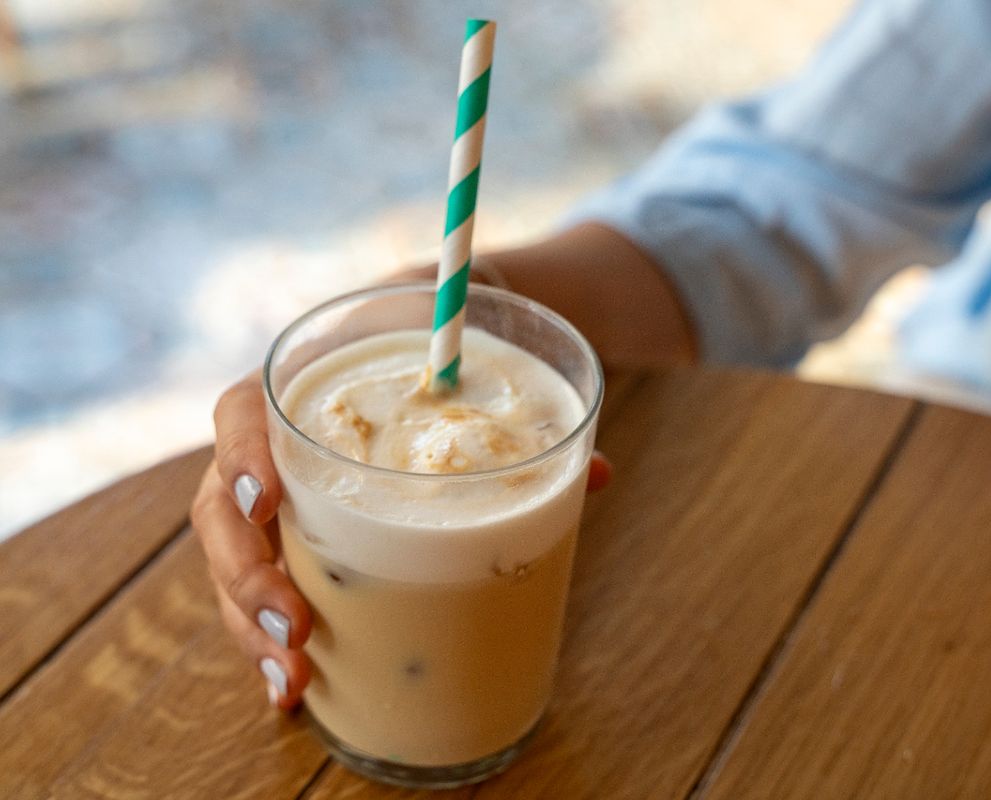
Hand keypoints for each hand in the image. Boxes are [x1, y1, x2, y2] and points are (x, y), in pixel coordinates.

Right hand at [191, 374, 612, 709]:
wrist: (428, 349)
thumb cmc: (434, 352)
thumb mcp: (472, 362)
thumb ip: (520, 409)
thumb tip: (597, 476)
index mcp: (302, 390)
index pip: (240, 411)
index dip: (242, 455)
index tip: (270, 501)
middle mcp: (275, 450)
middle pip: (222, 510)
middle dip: (247, 576)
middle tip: (295, 623)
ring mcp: (280, 503)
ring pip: (234, 565)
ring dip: (253, 627)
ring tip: (291, 679)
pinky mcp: (295, 543)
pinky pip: (261, 591)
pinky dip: (268, 642)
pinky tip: (290, 690)